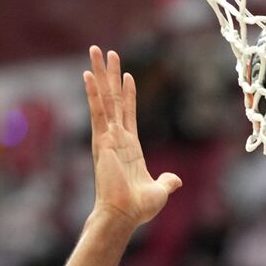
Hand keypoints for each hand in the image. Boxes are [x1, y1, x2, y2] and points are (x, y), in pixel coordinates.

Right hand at [83, 46, 180, 227]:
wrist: (124, 214)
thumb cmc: (138, 208)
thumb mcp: (160, 191)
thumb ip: (167, 182)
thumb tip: (176, 180)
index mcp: (130, 148)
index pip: (128, 114)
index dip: (128, 95)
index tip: (127, 76)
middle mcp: (117, 138)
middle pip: (112, 99)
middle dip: (110, 74)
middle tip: (104, 51)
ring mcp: (108, 137)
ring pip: (104, 98)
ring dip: (100, 73)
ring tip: (96, 50)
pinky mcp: (102, 140)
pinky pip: (98, 112)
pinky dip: (93, 93)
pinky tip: (89, 74)